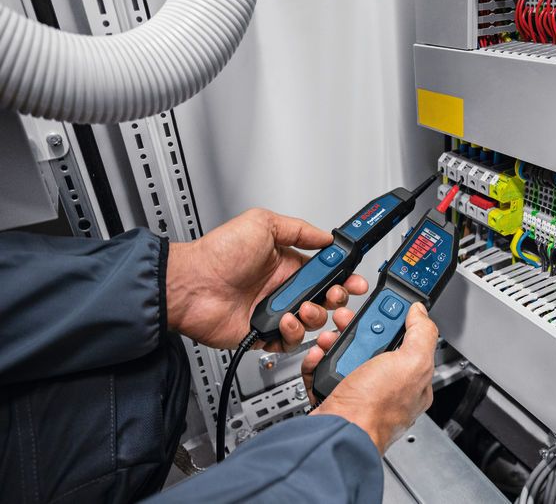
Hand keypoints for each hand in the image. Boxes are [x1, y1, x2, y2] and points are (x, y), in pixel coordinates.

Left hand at [166, 209, 367, 350]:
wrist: (192, 286)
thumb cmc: (218, 254)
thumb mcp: (262, 224)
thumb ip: (299, 229)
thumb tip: (326, 236)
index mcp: (287, 264)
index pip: (326, 272)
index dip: (343, 276)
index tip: (353, 279)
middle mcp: (283, 289)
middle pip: (326, 299)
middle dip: (338, 299)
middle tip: (336, 296)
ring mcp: (275, 312)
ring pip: (312, 321)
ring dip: (315, 315)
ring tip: (303, 307)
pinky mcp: (265, 334)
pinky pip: (291, 342)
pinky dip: (293, 333)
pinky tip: (285, 321)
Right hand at [303, 302, 437, 454]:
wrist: (336, 433)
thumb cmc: (375, 409)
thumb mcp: (411, 363)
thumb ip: (421, 334)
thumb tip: (421, 313)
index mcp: (412, 381)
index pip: (409, 341)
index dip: (395, 321)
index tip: (382, 308)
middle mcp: (387, 388)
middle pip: (375, 345)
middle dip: (360, 330)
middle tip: (348, 321)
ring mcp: (360, 393)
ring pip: (348, 355)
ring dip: (336, 341)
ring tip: (329, 339)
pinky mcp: (335, 396)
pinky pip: (325, 371)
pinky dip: (318, 360)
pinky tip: (319, 356)